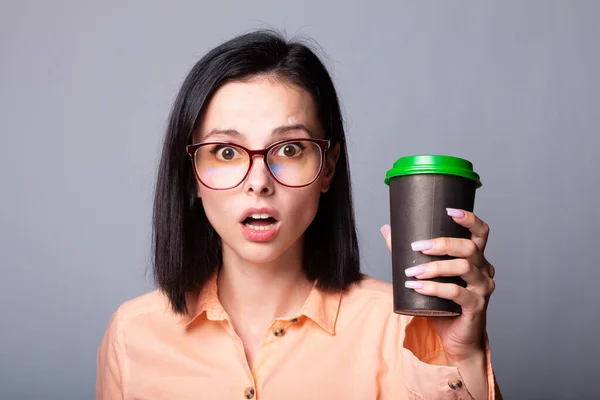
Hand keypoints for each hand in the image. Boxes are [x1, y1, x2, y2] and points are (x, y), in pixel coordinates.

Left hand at [381, 208, 495, 362]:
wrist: (454, 338)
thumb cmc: (442, 303)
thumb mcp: (426, 275)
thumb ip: (409, 253)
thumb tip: (386, 229)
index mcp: (476, 257)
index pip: (481, 232)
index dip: (469, 219)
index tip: (448, 211)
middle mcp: (484, 269)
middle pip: (468, 247)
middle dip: (441, 244)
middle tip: (417, 246)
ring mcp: (483, 288)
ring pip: (463, 267)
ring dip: (434, 267)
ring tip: (412, 272)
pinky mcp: (476, 306)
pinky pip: (457, 292)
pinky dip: (434, 288)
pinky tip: (417, 287)